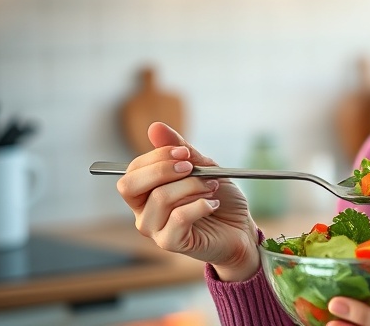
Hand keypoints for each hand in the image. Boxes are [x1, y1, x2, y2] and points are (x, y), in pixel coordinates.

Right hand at [116, 122, 259, 280]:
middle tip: (192, 168)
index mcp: (146, 192)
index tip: (185, 152)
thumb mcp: (202, 167)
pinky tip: (213, 204)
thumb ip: (180, 148)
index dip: (158, 156)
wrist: (240, 228)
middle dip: (162, 170)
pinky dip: (201, 205)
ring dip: (192, 186)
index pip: (133, 170)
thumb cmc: (219, 196)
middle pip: (129, 185)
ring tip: (213, 187)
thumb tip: (155, 127)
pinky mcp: (170, 243)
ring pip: (161, 198)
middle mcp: (143, 211)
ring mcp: (154, 229)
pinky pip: (178, 218)